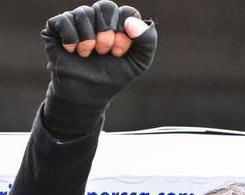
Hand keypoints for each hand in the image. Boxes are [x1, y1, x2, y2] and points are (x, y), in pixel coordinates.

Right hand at [41, 1, 156, 136]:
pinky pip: (65, 20)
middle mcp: (97, 18)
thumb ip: (147, 41)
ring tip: (87, 55)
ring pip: (84, 13)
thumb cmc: (112, 78)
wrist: (88, 95)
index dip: (124, 31)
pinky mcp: (57, 27)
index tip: (119, 53)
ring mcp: (77, 21)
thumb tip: (131, 22)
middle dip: (107, 32)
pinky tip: (73, 51)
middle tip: (104, 52)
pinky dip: (71, 38)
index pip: (126, 12)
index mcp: (117, 23)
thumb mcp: (138, 63)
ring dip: (89, 39)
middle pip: (105, 6)